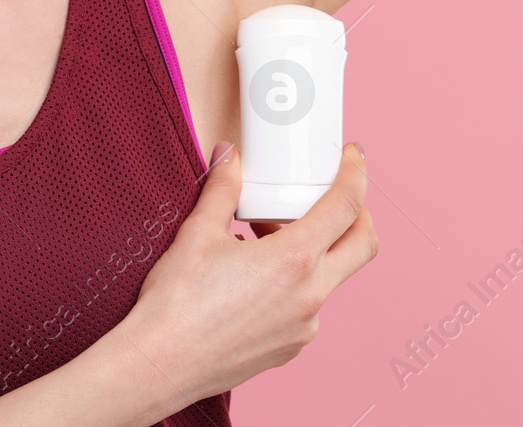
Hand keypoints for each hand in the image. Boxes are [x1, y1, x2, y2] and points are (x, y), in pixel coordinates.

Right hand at [118, 140, 376, 401]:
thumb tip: (229, 158)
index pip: (347, 206)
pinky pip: (308, 307)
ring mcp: (304, 327)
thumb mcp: (198, 233)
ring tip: (267, 237)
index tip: (352, 158)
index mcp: (294, 260)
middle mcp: (310, 295)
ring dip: (316, 251)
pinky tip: (256, 278)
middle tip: (334, 196)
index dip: (356, 174)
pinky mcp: (290, 348)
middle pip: (363, 246)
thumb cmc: (176, 303)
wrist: (159, 364)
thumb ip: (222, 190)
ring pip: (331, 278)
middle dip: (359, 215)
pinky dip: (295, 283)